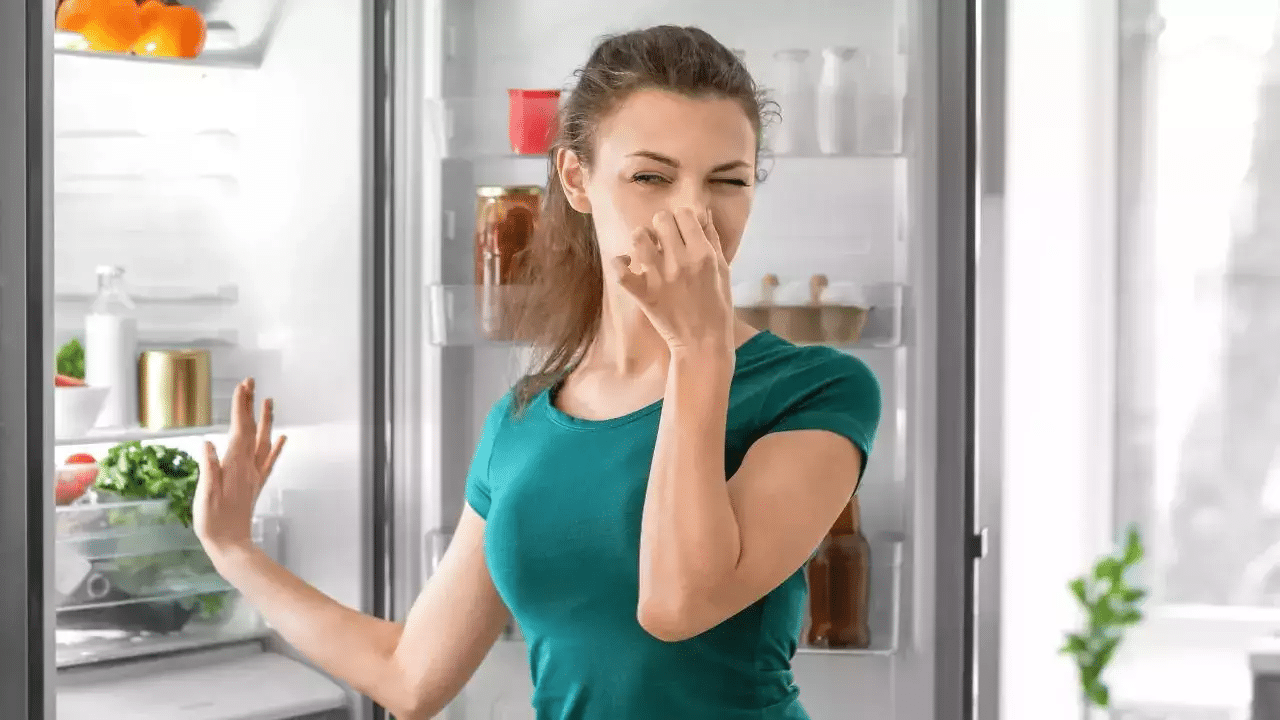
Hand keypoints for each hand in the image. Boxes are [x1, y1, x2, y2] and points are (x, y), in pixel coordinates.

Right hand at [195, 378, 285, 554]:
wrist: (231, 545)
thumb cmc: (213, 522)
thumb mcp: (204, 495)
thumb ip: (208, 469)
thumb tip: (208, 444)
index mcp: (234, 466)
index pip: (239, 429)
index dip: (241, 407)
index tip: (242, 387)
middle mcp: (248, 466)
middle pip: (252, 429)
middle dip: (250, 404)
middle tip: (251, 382)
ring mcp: (254, 475)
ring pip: (264, 440)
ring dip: (266, 419)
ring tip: (268, 401)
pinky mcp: (256, 484)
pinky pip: (269, 461)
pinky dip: (276, 447)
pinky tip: (282, 438)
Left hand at [610, 207, 734, 352]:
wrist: (702, 342)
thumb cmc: (717, 306)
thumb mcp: (723, 270)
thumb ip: (712, 239)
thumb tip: (703, 213)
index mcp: (703, 253)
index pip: (684, 214)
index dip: (682, 218)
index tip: (682, 230)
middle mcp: (680, 261)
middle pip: (660, 220)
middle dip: (662, 226)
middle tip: (665, 240)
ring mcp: (658, 277)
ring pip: (639, 237)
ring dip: (642, 239)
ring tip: (647, 250)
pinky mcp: (642, 293)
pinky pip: (620, 269)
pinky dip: (620, 263)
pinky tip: (628, 264)